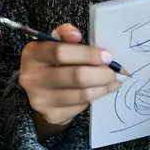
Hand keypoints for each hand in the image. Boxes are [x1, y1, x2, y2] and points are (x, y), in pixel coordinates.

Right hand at [19, 23, 121, 140]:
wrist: (39, 90)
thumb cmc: (52, 61)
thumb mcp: (55, 43)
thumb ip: (65, 34)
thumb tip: (76, 35)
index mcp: (33, 54)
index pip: (61, 52)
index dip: (87, 54)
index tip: (107, 56)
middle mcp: (33, 78)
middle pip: (75, 76)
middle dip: (102, 73)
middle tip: (116, 71)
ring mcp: (41, 100)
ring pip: (82, 94)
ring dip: (104, 87)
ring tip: (115, 80)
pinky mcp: (52, 115)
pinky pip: (81, 106)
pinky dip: (95, 97)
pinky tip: (102, 90)